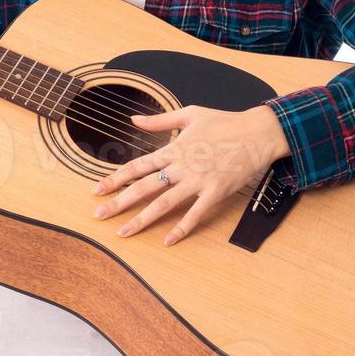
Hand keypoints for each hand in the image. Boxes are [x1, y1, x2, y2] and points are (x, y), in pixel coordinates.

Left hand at [90, 104, 289, 246]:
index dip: (115, 178)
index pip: (137, 166)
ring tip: (123, 232)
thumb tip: (134, 119)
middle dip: (118, 202)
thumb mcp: (190, 114)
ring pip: (163, 203)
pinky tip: (167, 240)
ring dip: (141, 219)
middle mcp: (182, 166)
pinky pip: (195, 213)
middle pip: (143, 187)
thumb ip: (160, 120)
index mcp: (174, 149)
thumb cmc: (225, 122)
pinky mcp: (215, 192)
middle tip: (98, 215)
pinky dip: (181, 228)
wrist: (258, 132)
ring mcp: (198, 180)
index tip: (96, 189)